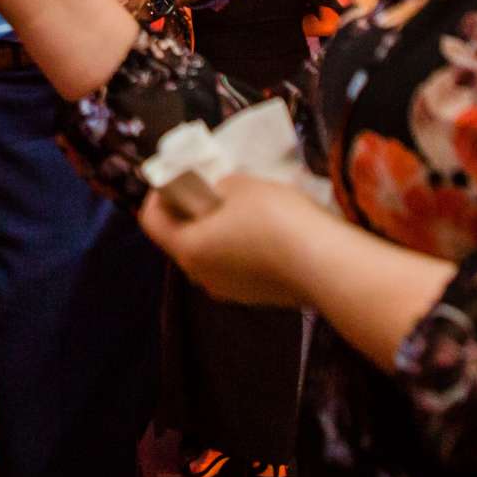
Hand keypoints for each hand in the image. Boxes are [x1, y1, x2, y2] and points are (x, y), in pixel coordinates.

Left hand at [136, 174, 323, 308]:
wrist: (324, 263)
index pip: (151, 221)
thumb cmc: (274, 218)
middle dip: (192, 212)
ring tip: (244, 209)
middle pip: (181, 239)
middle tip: (214, 189)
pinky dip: (239, 249)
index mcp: (187, 248)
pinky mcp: (255, 297)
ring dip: (217, 231)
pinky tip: (267, 233)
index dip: (159, 194)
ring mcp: (228, 291)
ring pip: (210, 255)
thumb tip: (218, 193)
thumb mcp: (241, 185)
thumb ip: (218, 186)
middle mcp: (201, 276)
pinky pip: (235, 268)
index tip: (179, 178)